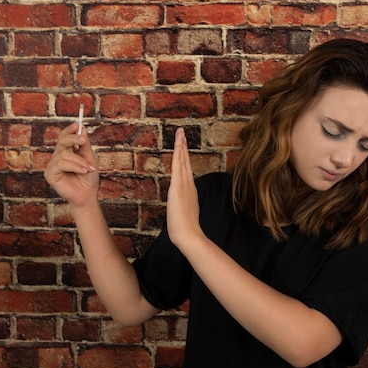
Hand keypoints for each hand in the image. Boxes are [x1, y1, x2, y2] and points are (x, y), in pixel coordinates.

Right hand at [44, 122, 97, 207]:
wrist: (88, 194)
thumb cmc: (88, 177)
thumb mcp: (89, 158)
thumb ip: (84, 145)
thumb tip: (82, 129)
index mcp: (67, 151)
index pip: (64, 137)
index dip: (69, 130)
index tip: (77, 124)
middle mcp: (58, 156)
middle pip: (61, 141)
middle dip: (73, 139)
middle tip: (83, 140)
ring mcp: (53, 165)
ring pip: (64, 154)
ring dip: (79, 161)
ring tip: (89, 168)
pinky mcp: (50, 174)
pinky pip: (60, 164)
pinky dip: (74, 166)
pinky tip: (82, 171)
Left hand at [167, 128, 203, 249]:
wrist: (189, 235)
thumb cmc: (186, 229)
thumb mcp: (185, 213)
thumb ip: (184, 205)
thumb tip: (182, 204)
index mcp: (190, 190)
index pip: (186, 169)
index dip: (185, 156)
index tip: (183, 144)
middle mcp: (189, 184)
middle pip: (185, 161)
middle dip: (183, 146)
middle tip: (182, 132)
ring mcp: (184, 185)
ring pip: (182, 161)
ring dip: (181, 146)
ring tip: (180, 133)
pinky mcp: (177, 188)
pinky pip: (178, 168)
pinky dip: (179, 156)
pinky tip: (178, 146)